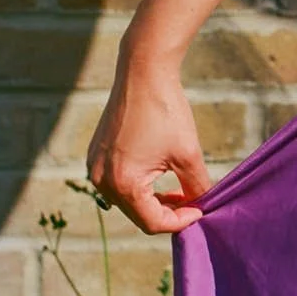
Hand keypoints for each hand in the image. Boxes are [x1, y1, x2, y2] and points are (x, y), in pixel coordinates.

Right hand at [85, 46, 212, 234]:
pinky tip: (160, 173)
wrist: (143, 73)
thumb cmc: (166, 111)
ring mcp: (94, 168)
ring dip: (154, 199)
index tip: (201, 211)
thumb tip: (202, 205)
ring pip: (128, 199)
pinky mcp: (95, 155)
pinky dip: (140, 185)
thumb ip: (195, 186)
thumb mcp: (188, 153)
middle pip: (138, 214)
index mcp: (122, 184)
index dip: (180, 222)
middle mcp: (101, 181)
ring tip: (181, 189)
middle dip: (167, 212)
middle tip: (194, 202)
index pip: (152, 222)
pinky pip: (118, 182)